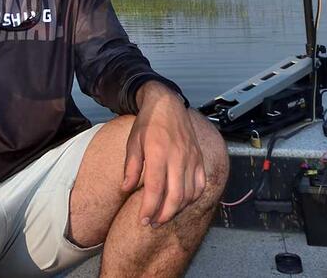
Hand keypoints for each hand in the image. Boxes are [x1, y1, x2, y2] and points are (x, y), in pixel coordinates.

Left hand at [120, 81, 205, 227]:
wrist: (167, 104)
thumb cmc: (148, 123)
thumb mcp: (133, 142)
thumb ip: (131, 167)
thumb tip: (126, 188)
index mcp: (158, 152)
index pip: (156, 189)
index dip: (149, 208)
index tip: (143, 220)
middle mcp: (178, 157)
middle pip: (175, 196)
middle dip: (163, 215)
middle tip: (153, 223)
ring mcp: (191, 158)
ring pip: (189, 193)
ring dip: (177, 209)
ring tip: (163, 215)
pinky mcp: (199, 158)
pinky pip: (200, 185)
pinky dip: (192, 198)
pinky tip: (181, 202)